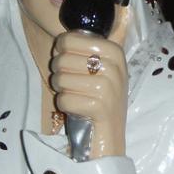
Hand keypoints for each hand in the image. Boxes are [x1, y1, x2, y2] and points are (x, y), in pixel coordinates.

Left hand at [50, 32, 127, 157]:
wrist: (111, 134)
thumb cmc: (100, 99)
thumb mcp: (101, 69)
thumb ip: (84, 51)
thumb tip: (60, 41)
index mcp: (114, 51)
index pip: (69, 39)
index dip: (60, 52)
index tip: (70, 64)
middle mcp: (114, 67)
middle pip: (62, 59)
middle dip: (59, 73)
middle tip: (71, 84)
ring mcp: (109, 88)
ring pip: (60, 79)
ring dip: (61, 91)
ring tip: (74, 96)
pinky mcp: (100, 107)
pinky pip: (63, 99)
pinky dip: (64, 106)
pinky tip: (77, 109)